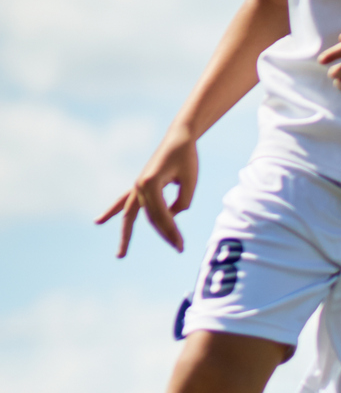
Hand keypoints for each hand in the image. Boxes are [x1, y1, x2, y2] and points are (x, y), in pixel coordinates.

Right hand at [95, 132, 198, 256]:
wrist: (178, 138)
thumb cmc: (186, 158)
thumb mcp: (190, 181)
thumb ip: (181, 202)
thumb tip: (171, 216)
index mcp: (150, 183)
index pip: (161, 215)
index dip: (172, 232)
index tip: (181, 246)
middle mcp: (139, 185)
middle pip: (150, 218)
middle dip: (164, 234)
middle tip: (180, 249)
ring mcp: (137, 185)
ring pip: (130, 214)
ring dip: (126, 234)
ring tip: (120, 255)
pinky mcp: (139, 185)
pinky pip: (122, 202)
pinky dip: (113, 212)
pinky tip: (98, 222)